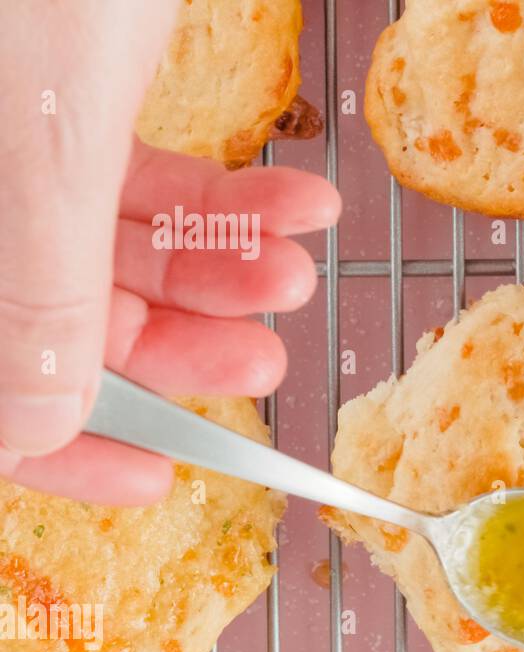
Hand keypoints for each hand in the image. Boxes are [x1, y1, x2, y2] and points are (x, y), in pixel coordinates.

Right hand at [0, 1, 339, 505]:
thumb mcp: (37, 143)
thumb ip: (28, 286)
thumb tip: (26, 425)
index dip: (55, 443)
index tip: (152, 478)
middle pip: (62, 318)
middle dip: (179, 342)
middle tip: (268, 355)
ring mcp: (21, 157)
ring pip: (117, 251)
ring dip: (225, 268)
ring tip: (300, 268)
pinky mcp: (75, 108)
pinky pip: (150, 179)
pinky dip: (233, 196)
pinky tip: (303, 198)